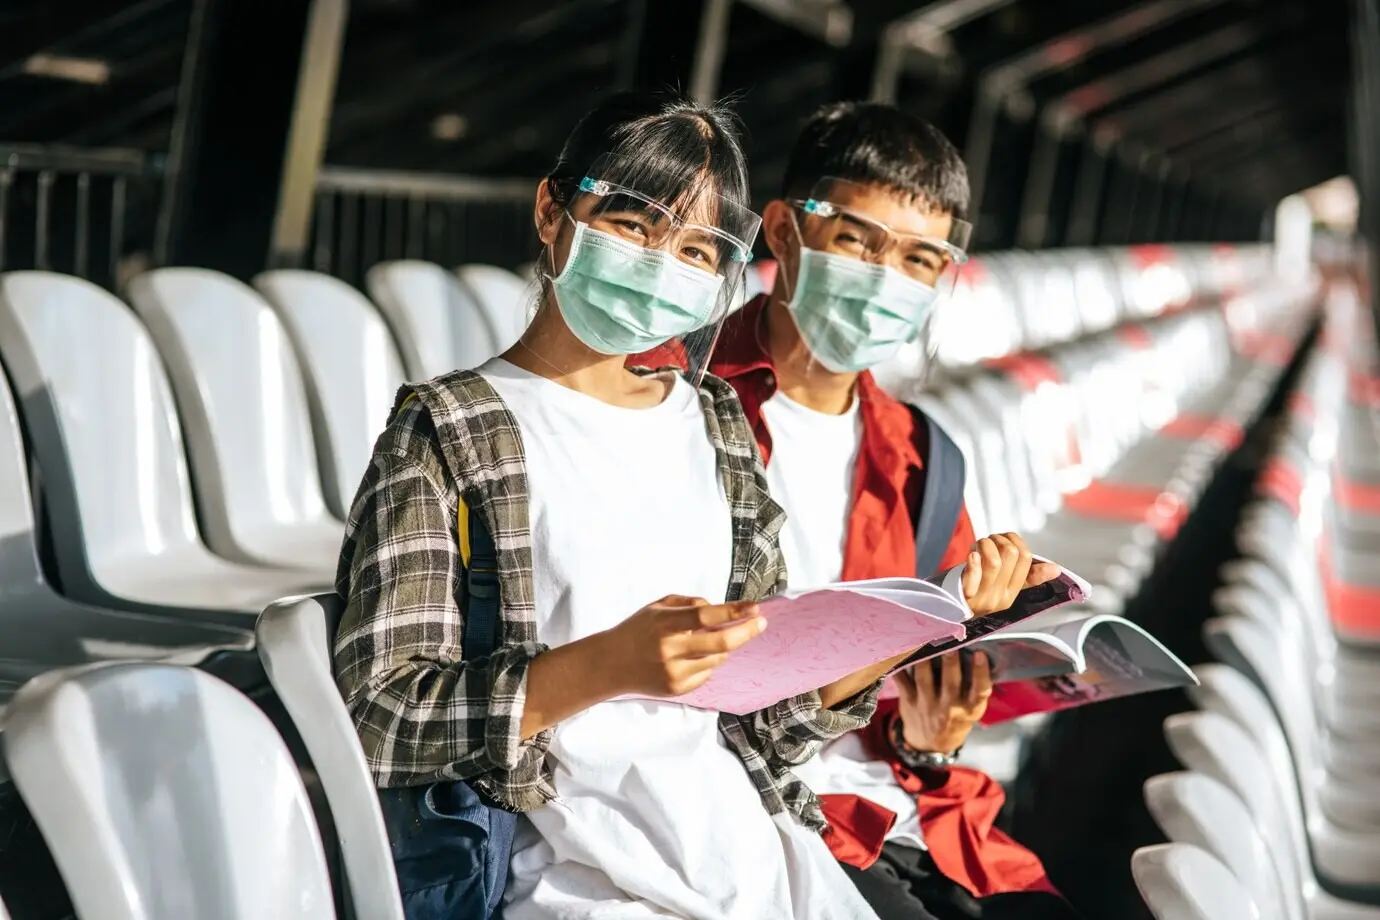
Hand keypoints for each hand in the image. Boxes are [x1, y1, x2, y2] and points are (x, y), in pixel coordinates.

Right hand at [603, 595, 766, 697]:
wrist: (611, 664)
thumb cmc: (637, 630)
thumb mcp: (658, 606)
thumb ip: (690, 604)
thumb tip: (720, 611)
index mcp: (665, 624)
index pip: (706, 616)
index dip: (734, 611)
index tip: (754, 607)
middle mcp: (671, 650)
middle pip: (721, 642)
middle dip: (746, 632)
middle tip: (760, 623)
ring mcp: (675, 673)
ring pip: (717, 659)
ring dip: (720, 648)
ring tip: (700, 642)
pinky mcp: (677, 689)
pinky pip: (707, 674)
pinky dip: (706, 664)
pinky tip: (687, 659)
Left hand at [894, 651, 992, 753]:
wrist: (932, 743)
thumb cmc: (956, 718)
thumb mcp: (971, 710)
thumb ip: (973, 689)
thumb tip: (973, 652)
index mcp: (970, 709)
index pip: (980, 691)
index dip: (981, 672)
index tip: (980, 654)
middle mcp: (949, 709)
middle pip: (950, 683)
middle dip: (950, 663)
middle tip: (951, 644)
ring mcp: (927, 706)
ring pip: (924, 679)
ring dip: (924, 661)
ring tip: (926, 642)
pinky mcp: (909, 702)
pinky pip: (902, 681)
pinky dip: (899, 667)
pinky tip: (899, 653)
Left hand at [960, 532, 1061, 614]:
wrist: (947, 611)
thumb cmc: (975, 592)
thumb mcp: (1001, 587)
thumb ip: (1027, 577)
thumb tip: (1056, 568)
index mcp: (1012, 593)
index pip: (1026, 559)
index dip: (1015, 541)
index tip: (1003, 540)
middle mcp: (1000, 597)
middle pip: (1011, 554)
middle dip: (998, 539)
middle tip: (987, 542)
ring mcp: (982, 597)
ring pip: (994, 561)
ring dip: (984, 544)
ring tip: (978, 546)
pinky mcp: (964, 595)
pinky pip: (973, 576)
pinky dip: (974, 562)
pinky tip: (972, 555)